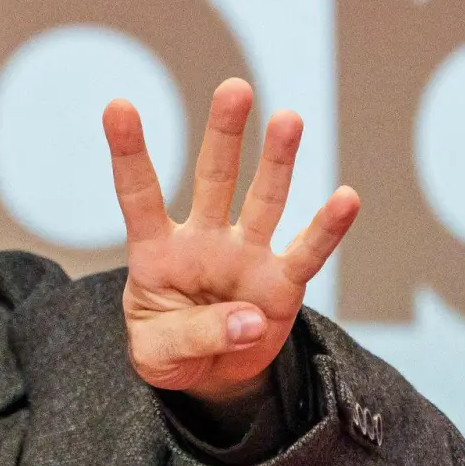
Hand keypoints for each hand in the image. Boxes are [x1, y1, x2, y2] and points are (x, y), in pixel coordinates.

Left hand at [106, 78, 359, 404]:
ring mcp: (246, 257)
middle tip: (235, 89)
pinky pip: (307, 252)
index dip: (129, 152)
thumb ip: (191, 336)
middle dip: (223, 134)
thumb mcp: (156, 354)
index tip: (118, 106)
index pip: (139, 194)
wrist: (207, 377)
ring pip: (264, 200)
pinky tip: (346, 198)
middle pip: (214, 178)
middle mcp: (204, 241)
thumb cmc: (168, 350)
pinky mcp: (282, 284)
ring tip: (288, 119)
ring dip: (277, 162)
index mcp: (157, 250)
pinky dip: (327, 228)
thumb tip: (249, 319)